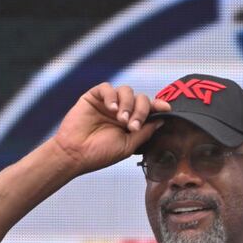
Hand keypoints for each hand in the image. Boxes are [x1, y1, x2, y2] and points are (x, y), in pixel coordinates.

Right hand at [52, 82, 170, 173]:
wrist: (75, 155)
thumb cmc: (100, 154)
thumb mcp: (128, 146)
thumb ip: (145, 132)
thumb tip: (161, 120)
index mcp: (131, 122)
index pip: (149, 109)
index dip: (159, 106)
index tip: (166, 108)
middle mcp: (121, 111)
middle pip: (140, 98)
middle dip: (141, 111)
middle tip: (132, 126)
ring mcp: (108, 103)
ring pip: (126, 91)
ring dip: (127, 104)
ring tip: (120, 120)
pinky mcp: (93, 97)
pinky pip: (107, 88)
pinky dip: (112, 96)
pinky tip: (111, 109)